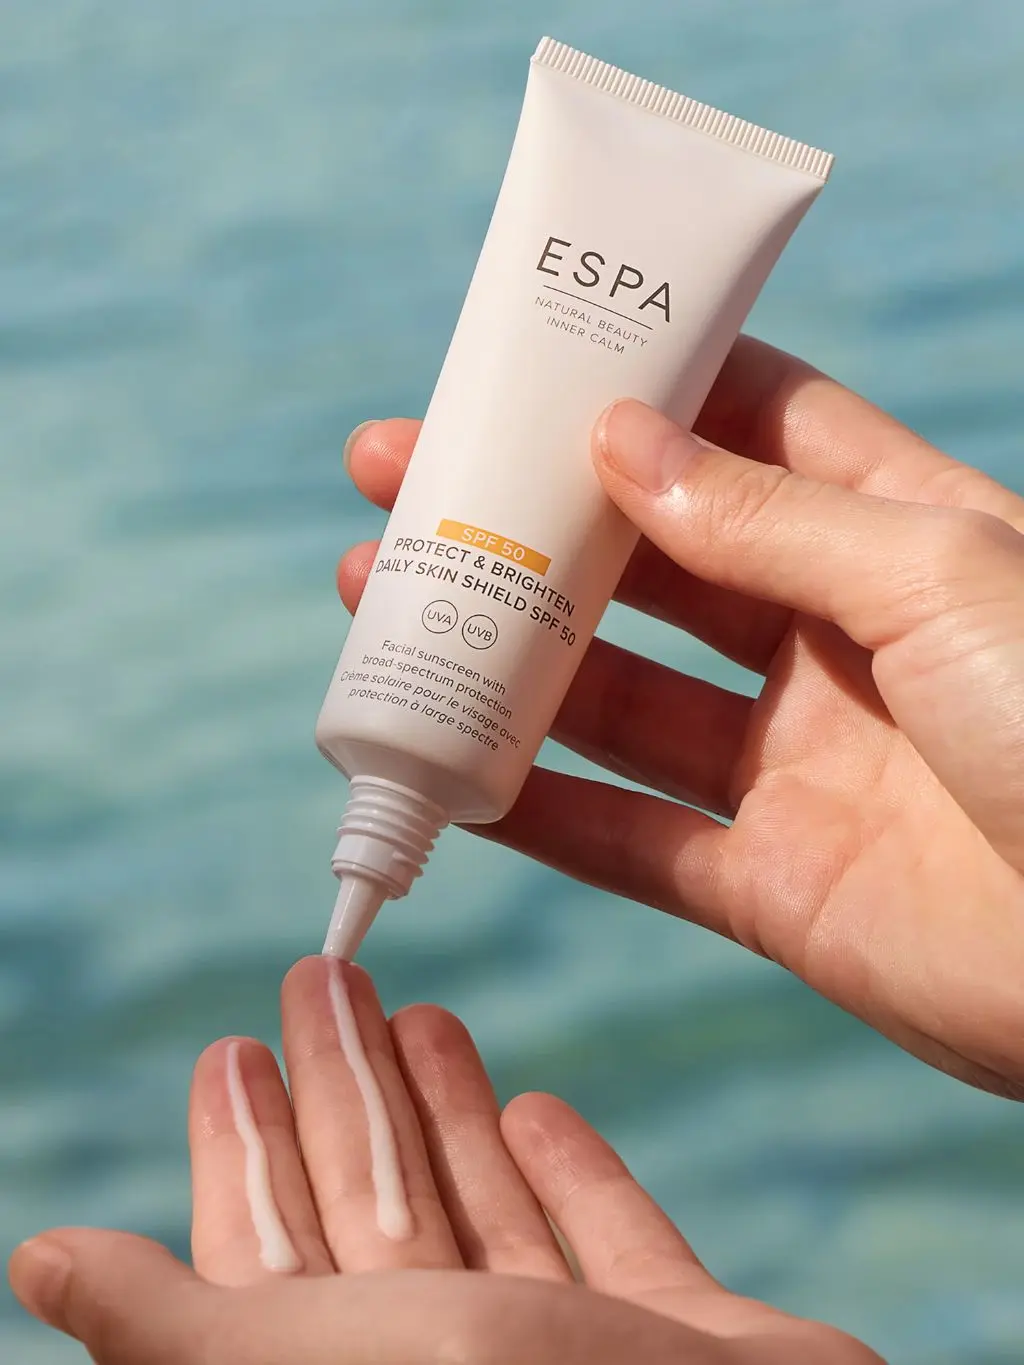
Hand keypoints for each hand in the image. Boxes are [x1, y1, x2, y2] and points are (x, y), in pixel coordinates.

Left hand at [9, 959, 880, 1362]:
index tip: (233, 1046)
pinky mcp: (680, 1348)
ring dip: (445, 1114)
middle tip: (323, 981)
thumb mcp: (310, 1364)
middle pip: (377, 1209)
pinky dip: (569, 1175)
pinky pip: (610, 1244)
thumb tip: (35, 1265)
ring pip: (482, 1217)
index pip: (272, 1247)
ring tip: (419, 1012)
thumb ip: (179, 1324)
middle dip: (347, 1090)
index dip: (247, 1145)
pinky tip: (531, 1105)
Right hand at [337, 337, 1023, 1096]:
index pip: (748, 428)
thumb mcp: (937, 574)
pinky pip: (626, 841)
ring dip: (502, 653)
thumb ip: (770, 519)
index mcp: (898, 535)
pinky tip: (443, 766)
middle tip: (403, 476)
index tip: (526, 363)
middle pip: (650, 561)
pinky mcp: (769, 883)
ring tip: (380, 597)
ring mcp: (794, 764)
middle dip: (526, 517)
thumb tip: (622, 444)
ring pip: (615, 697)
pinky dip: (534, 809)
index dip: (640, 390)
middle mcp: (834, 641)